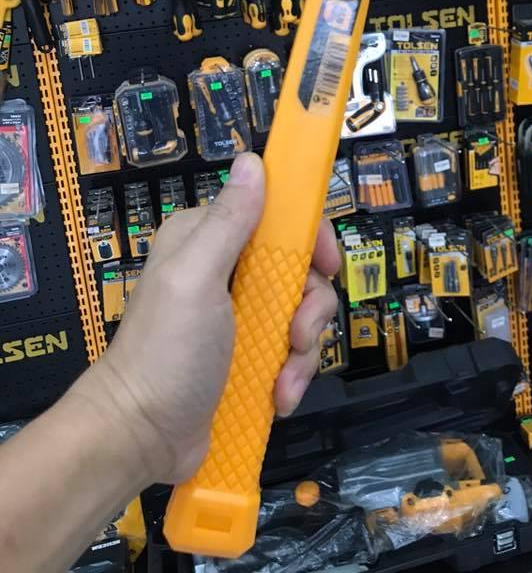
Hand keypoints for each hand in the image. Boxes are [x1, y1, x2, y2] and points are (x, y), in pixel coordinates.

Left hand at [75, 153, 338, 485]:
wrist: (141, 436)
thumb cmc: (165, 351)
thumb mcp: (195, 278)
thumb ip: (228, 221)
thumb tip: (252, 160)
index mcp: (209, 239)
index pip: (277, 215)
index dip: (309, 237)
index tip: (324, 265)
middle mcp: (227, 271)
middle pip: (300, 269)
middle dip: (309, 307)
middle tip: (295, 335)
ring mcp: (240, 316)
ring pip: (303, 314)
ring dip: (302, 351)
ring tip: (279, 381)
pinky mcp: (249, 355)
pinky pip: (293, 353)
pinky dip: (291, 376)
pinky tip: (275, 397)